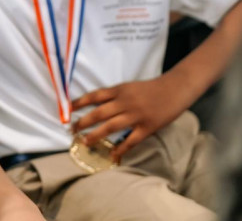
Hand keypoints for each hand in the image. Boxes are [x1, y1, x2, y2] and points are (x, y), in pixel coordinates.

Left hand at [71, 75, 186, 159]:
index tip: (66, 109)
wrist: (174, 89)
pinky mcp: (147, 127)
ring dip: (96, 135)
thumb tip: (95, 105)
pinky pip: (132, 140)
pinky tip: (113, 155)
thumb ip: (114, 95)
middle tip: (71, 130)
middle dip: (83, 122)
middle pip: (99, 113)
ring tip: (85, 142)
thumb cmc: (150, 88)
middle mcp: (125, 102)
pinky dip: (121, 148)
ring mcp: (136, 115)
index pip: (94, 96)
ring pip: (111, 127)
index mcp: (119, 90)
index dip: (79, 102)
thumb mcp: (128, 87)